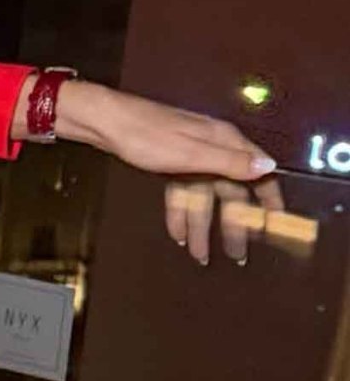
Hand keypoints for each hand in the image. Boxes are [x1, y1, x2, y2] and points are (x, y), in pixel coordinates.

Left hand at [53, 79, 284, 268]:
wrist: (105, 123)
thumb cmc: (148, 135)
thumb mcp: (191, 152)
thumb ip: (230, 161)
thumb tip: (269, 166)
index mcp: (224, 142)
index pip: (258, 172)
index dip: (269, 198)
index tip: (276, 225)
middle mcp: (212, 148)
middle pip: (230, 192)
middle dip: (233, 225)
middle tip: (238, 256)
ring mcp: (190, 156)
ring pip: (203, 198)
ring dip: (202, 227)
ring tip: (202, 257)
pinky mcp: (171, 163)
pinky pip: (182, 193)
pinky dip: (181, 214)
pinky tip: (178, 236)